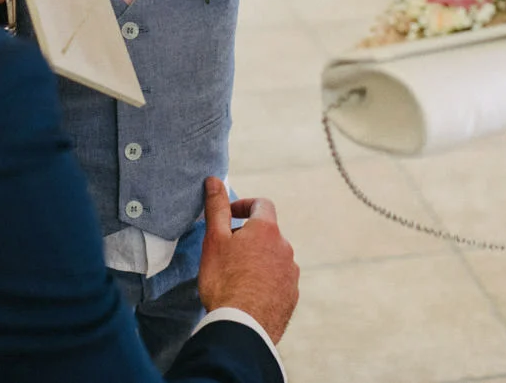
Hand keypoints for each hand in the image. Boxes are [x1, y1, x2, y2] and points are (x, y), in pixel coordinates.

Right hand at [196, 177, 299, 343]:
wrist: (243, 326)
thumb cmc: (224, 280)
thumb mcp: (215, 240)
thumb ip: (216, 207)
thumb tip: (214, 180)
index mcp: (268, 230)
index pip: (262, 204)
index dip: (244, 205)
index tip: (229, 216)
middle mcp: (286, 249)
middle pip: (268, 233)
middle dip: (249, 236)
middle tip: (227, 250)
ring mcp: (291, 274)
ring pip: (274, 258)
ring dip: (258, 260)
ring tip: (236, 276)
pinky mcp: (291, 296)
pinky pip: (278, 280)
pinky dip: (265, 281)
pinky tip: (248, 293)